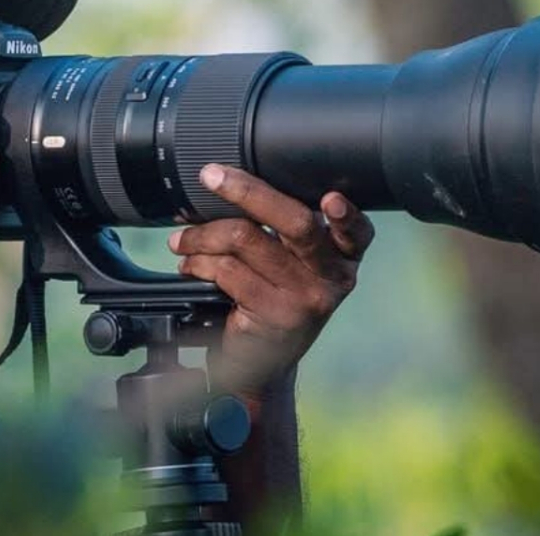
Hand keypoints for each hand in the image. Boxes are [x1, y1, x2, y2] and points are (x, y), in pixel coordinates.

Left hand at [169, 164, 373, 400]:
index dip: (347, 214)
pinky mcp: (273, 315)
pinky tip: (190, 265)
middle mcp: (331, 277)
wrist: (263, 364)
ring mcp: (304, 298)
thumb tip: (234, 183)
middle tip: (211, 176)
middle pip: (294, 222)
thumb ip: (287, 230)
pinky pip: (227, 270)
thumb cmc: (277, 300)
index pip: (357, 231)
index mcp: (343, 257)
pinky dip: (199, 261)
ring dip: (203, 234)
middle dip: (247, 191)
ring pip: (246, 240)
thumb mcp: (297, 267)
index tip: (331, 199)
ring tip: (183, 239)